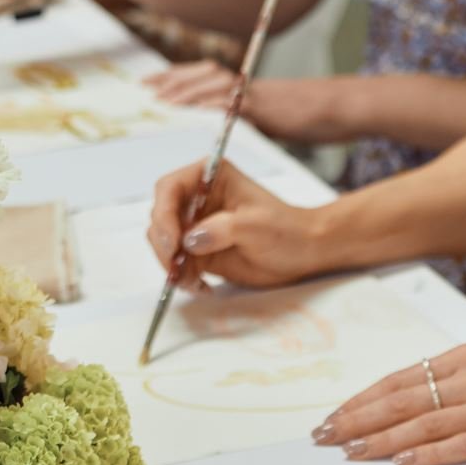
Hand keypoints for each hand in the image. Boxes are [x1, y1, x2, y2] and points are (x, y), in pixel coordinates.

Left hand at [143, 65, 360, 145]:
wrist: (343, 107)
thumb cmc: (318, 115)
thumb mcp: (279, 119)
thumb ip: (257, 121)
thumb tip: (243, 128)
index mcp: (249, 90)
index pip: (209, 79)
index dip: (181, 80)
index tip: (156, 85)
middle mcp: (248, 87)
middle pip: (203, 73)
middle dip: (173, 79)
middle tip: (146, 86)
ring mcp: (255, 93)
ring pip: (211, 83)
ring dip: (183, 88)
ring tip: (160, 96)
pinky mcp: (264, 105)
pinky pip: (229, 100)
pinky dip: (205, 102)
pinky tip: (188, 106)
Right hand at [147, 159, 326, 289]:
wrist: (304, 252)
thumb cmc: (286, 229)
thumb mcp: (254, 226)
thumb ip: (220, 230)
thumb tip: (189, 240)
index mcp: (210, 177)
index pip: (169, 189)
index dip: (164, 214)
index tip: (173, 242)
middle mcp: (197, 198)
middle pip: (161, 217)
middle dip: (164, 244)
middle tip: (176, 268)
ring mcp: (197, 225)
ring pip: (165, 243)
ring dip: (172, 265)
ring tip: (193, 282)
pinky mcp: (200, 250)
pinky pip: (178, 263)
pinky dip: (183, 277)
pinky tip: (201, 287)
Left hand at [312, 341, 465, 464]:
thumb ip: (463, 378)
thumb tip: (421, 398)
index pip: (401, 379)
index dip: (362, 400)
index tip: (333, 416)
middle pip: (402, 400)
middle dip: (357, 420)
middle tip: (323, 437)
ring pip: (424, 423)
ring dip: (380, 439)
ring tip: (350, 452)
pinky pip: (462, 444)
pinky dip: (429, 453)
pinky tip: (402, 461)